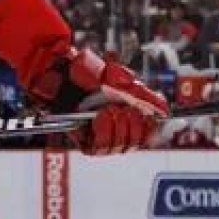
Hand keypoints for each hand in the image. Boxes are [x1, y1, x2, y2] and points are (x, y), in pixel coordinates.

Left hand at [31, 48, 168, 153]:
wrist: (55, 69)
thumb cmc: (83, 69)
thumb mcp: (115, 75)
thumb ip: (139, 93)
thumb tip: (163, 110)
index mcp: (126, 110)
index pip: (148, 130)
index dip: (151, 127)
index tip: (149, 117)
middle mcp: (114, 124)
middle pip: (136, 141)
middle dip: (134, 126)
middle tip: (125, 110)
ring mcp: (98, 132)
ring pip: (119, 146)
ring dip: (118, 129)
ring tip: (109, 112)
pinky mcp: (82, 138)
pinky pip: (98, 148)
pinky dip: (102, 135)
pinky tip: (99, 120)